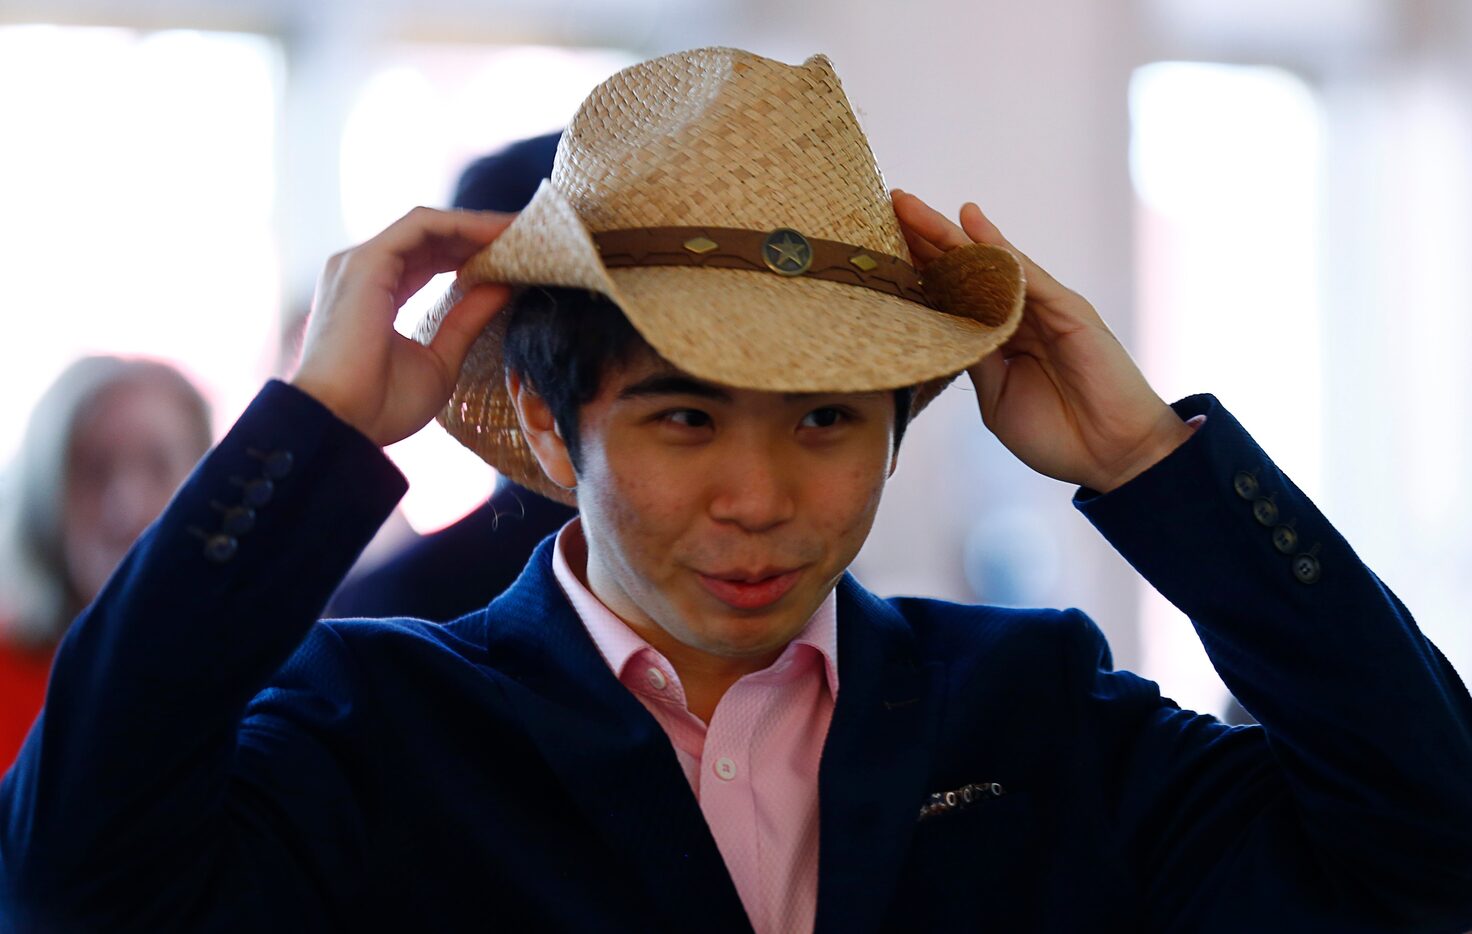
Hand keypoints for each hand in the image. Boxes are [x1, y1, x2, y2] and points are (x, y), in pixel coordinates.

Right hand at [292, 207, 512, 446]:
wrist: (342, 424)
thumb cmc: (382, 406)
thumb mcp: (440, 360)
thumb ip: (467, 320)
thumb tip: (502, 287)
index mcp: (376, 294)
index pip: (429, 260)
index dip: (473, 255)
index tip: (517, 258)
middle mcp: (364, 271)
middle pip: (432, 239)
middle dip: (481, 235)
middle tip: (530, 238)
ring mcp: (362, 262)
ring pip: (429, 226)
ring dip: (478, 226)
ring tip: (524, 230)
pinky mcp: (367, 260)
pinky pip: (423, 227)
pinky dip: (463, 226)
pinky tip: (499, 233)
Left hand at [894, 190, 1191, 492]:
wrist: (1113, 456)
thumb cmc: (1057, 434)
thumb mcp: (996, 396)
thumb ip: (971, 357)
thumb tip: (931, 327)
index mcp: (1000, 337)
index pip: (953, 294)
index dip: (919, 269)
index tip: (877, 248)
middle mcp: (1020, 315)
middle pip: (964, 269)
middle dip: (926, 238)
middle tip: (888, 204)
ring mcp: (1045, 309)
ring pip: (988, 264)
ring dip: (948, 234)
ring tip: (910, 207)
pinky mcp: (1068, 310)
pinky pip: (1026, 275)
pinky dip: (998, 249)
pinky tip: (970, 224)